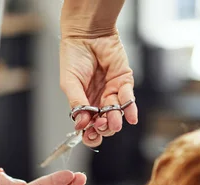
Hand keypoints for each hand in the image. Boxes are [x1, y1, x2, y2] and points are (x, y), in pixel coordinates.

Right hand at [60, 33, 137, 147]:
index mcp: (83, 104)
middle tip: (101, 124)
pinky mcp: (124, 82)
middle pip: (105, 124)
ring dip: (116, 120)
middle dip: (104, 128)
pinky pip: (128, 99)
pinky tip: (131, 117)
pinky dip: (131, 109)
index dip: (91, 134)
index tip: (90, 135)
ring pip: (117, 114)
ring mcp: (112, 93)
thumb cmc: (74, 56)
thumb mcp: (69, 83)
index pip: (89, 126)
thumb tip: (81, 125)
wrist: (87, 34)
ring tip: (113, 121)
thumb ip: (77, 103)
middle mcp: (98, 101)